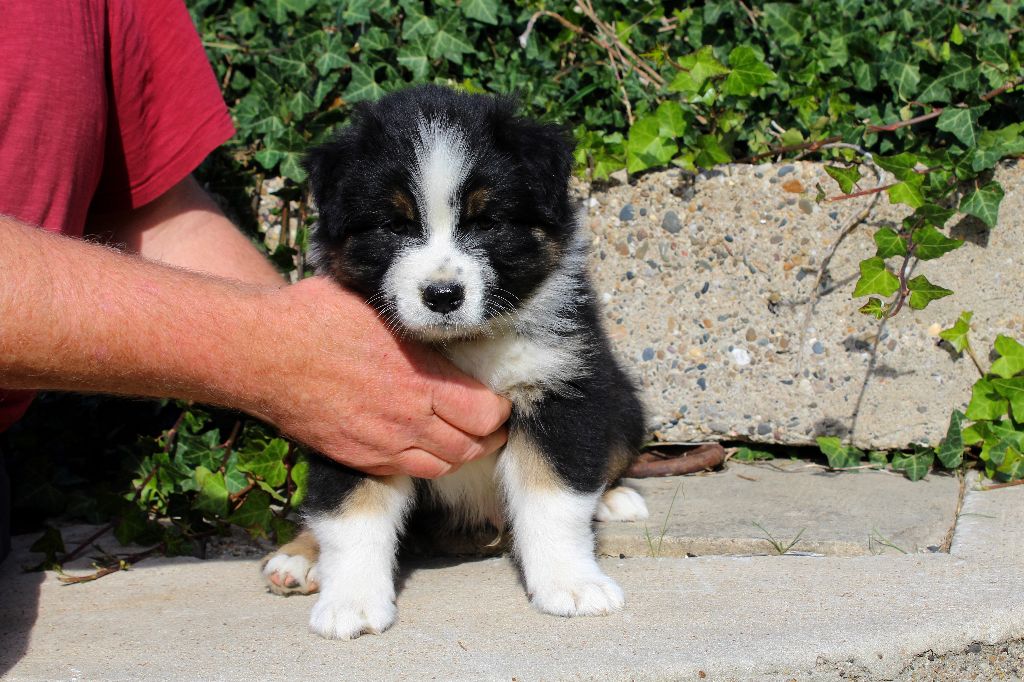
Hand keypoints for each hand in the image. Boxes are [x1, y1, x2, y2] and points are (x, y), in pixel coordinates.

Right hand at [253, 277, 510, 477]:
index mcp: (423, 378)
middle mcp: (409, 418)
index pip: (488, 413)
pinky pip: (404, 472)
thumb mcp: (379, 304)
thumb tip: (440, 302)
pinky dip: (423, 463)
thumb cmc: (318, 317)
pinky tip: (421, 445)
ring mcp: (382, 444)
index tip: (497, 398)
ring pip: (442, 466)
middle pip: (472, 446)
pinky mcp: (357, 458)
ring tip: (461, 438)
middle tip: (488, 424)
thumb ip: (417, 319)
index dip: (500, 410)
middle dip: (488, 437)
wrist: (262, 354)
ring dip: (459, 455)